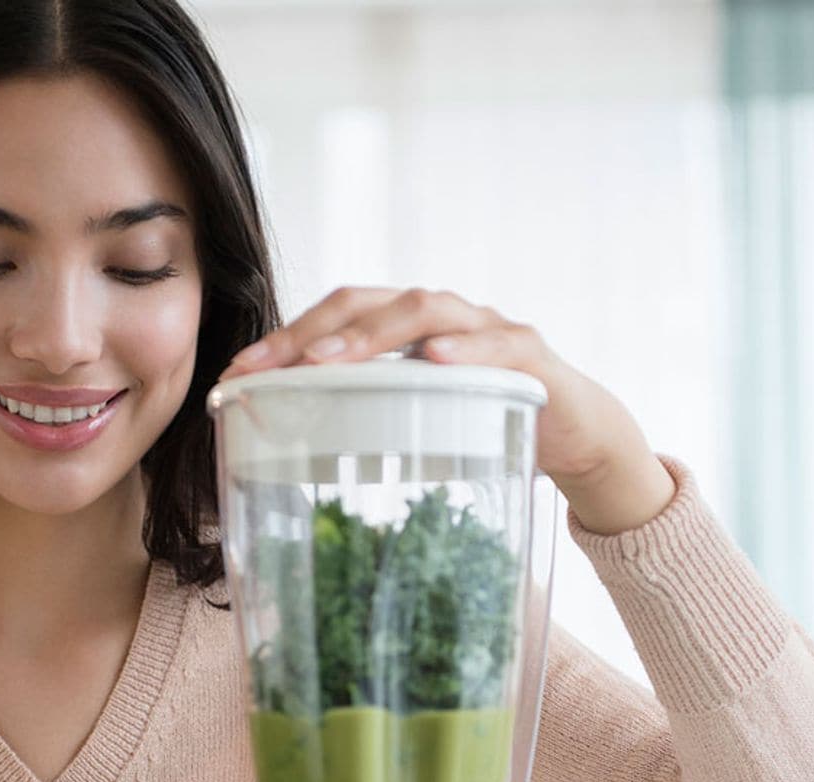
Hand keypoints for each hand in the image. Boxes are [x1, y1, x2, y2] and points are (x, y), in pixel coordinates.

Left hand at [220, 286, 675, 533]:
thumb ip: (371, 418)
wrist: (576, 435)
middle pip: (369, 301)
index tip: (237, 376)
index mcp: (406, 332)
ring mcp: (486, 329)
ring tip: (327, 359)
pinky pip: (499, 344)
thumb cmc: (484, 427)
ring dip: (373, 333)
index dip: (285, 339)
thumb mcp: (419, 422)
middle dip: (312, 331)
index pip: (336, 318)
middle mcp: (442, 317)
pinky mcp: (531, 357)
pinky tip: (438, 359)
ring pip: (426, 310)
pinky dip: (469, 348)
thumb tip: (295, 447)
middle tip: (266, 367)